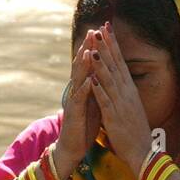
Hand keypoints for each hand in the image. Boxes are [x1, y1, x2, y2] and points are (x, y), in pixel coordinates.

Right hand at [55, 36, 101, 177]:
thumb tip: (105, 72)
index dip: (96, 48)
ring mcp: (74, 101)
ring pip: (78, 79)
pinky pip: (79, 99)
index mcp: (85, 87)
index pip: (90, 64)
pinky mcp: (74, 113)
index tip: (103, 33)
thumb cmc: (85, 124)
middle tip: (93, 32)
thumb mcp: (94, 102)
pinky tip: (89, 80)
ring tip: (89, 50)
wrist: (74, 147)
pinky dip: (84, 89)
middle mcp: (77, 90)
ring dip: (83, 64)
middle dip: (87, 48)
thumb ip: (98, 87)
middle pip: (82, 65)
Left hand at [84, 22, 151, 172]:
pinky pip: (105, 101)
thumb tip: (120, 79)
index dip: (113, 45)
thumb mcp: (131, 106)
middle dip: (107, 47)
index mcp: (129, 90)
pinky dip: (98, 89)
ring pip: (110, 80)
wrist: (142, 152)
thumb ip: (124, 92)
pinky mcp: (114, 117)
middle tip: (100, 28)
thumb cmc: (135, 131)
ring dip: (102, 64)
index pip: (120, 62)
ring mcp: (121, 104)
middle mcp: (126, 93)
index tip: (107, 28)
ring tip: (94, 48)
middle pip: (115, 66)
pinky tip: (92, 79)